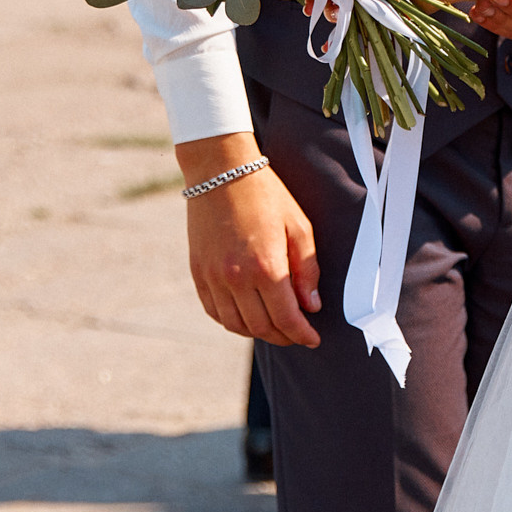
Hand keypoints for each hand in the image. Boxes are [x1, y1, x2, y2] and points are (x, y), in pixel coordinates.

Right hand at [179, 136, 320, 346]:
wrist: (221, 172)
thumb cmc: (266, 196)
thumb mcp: (298, 227)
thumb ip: (307, 270)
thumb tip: (310, 306)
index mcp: (265, 267)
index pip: (286, 318)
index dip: (301, 334)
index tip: (313, 339)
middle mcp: (236, 278)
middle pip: (261, 327)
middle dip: (284, 336)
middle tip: (297, 334)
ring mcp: (213, 278)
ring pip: (236, 325)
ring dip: (258, 333)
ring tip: (275, 327)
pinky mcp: (198, 273)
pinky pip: (214, 311)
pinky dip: (232, 321)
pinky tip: (247, 316)